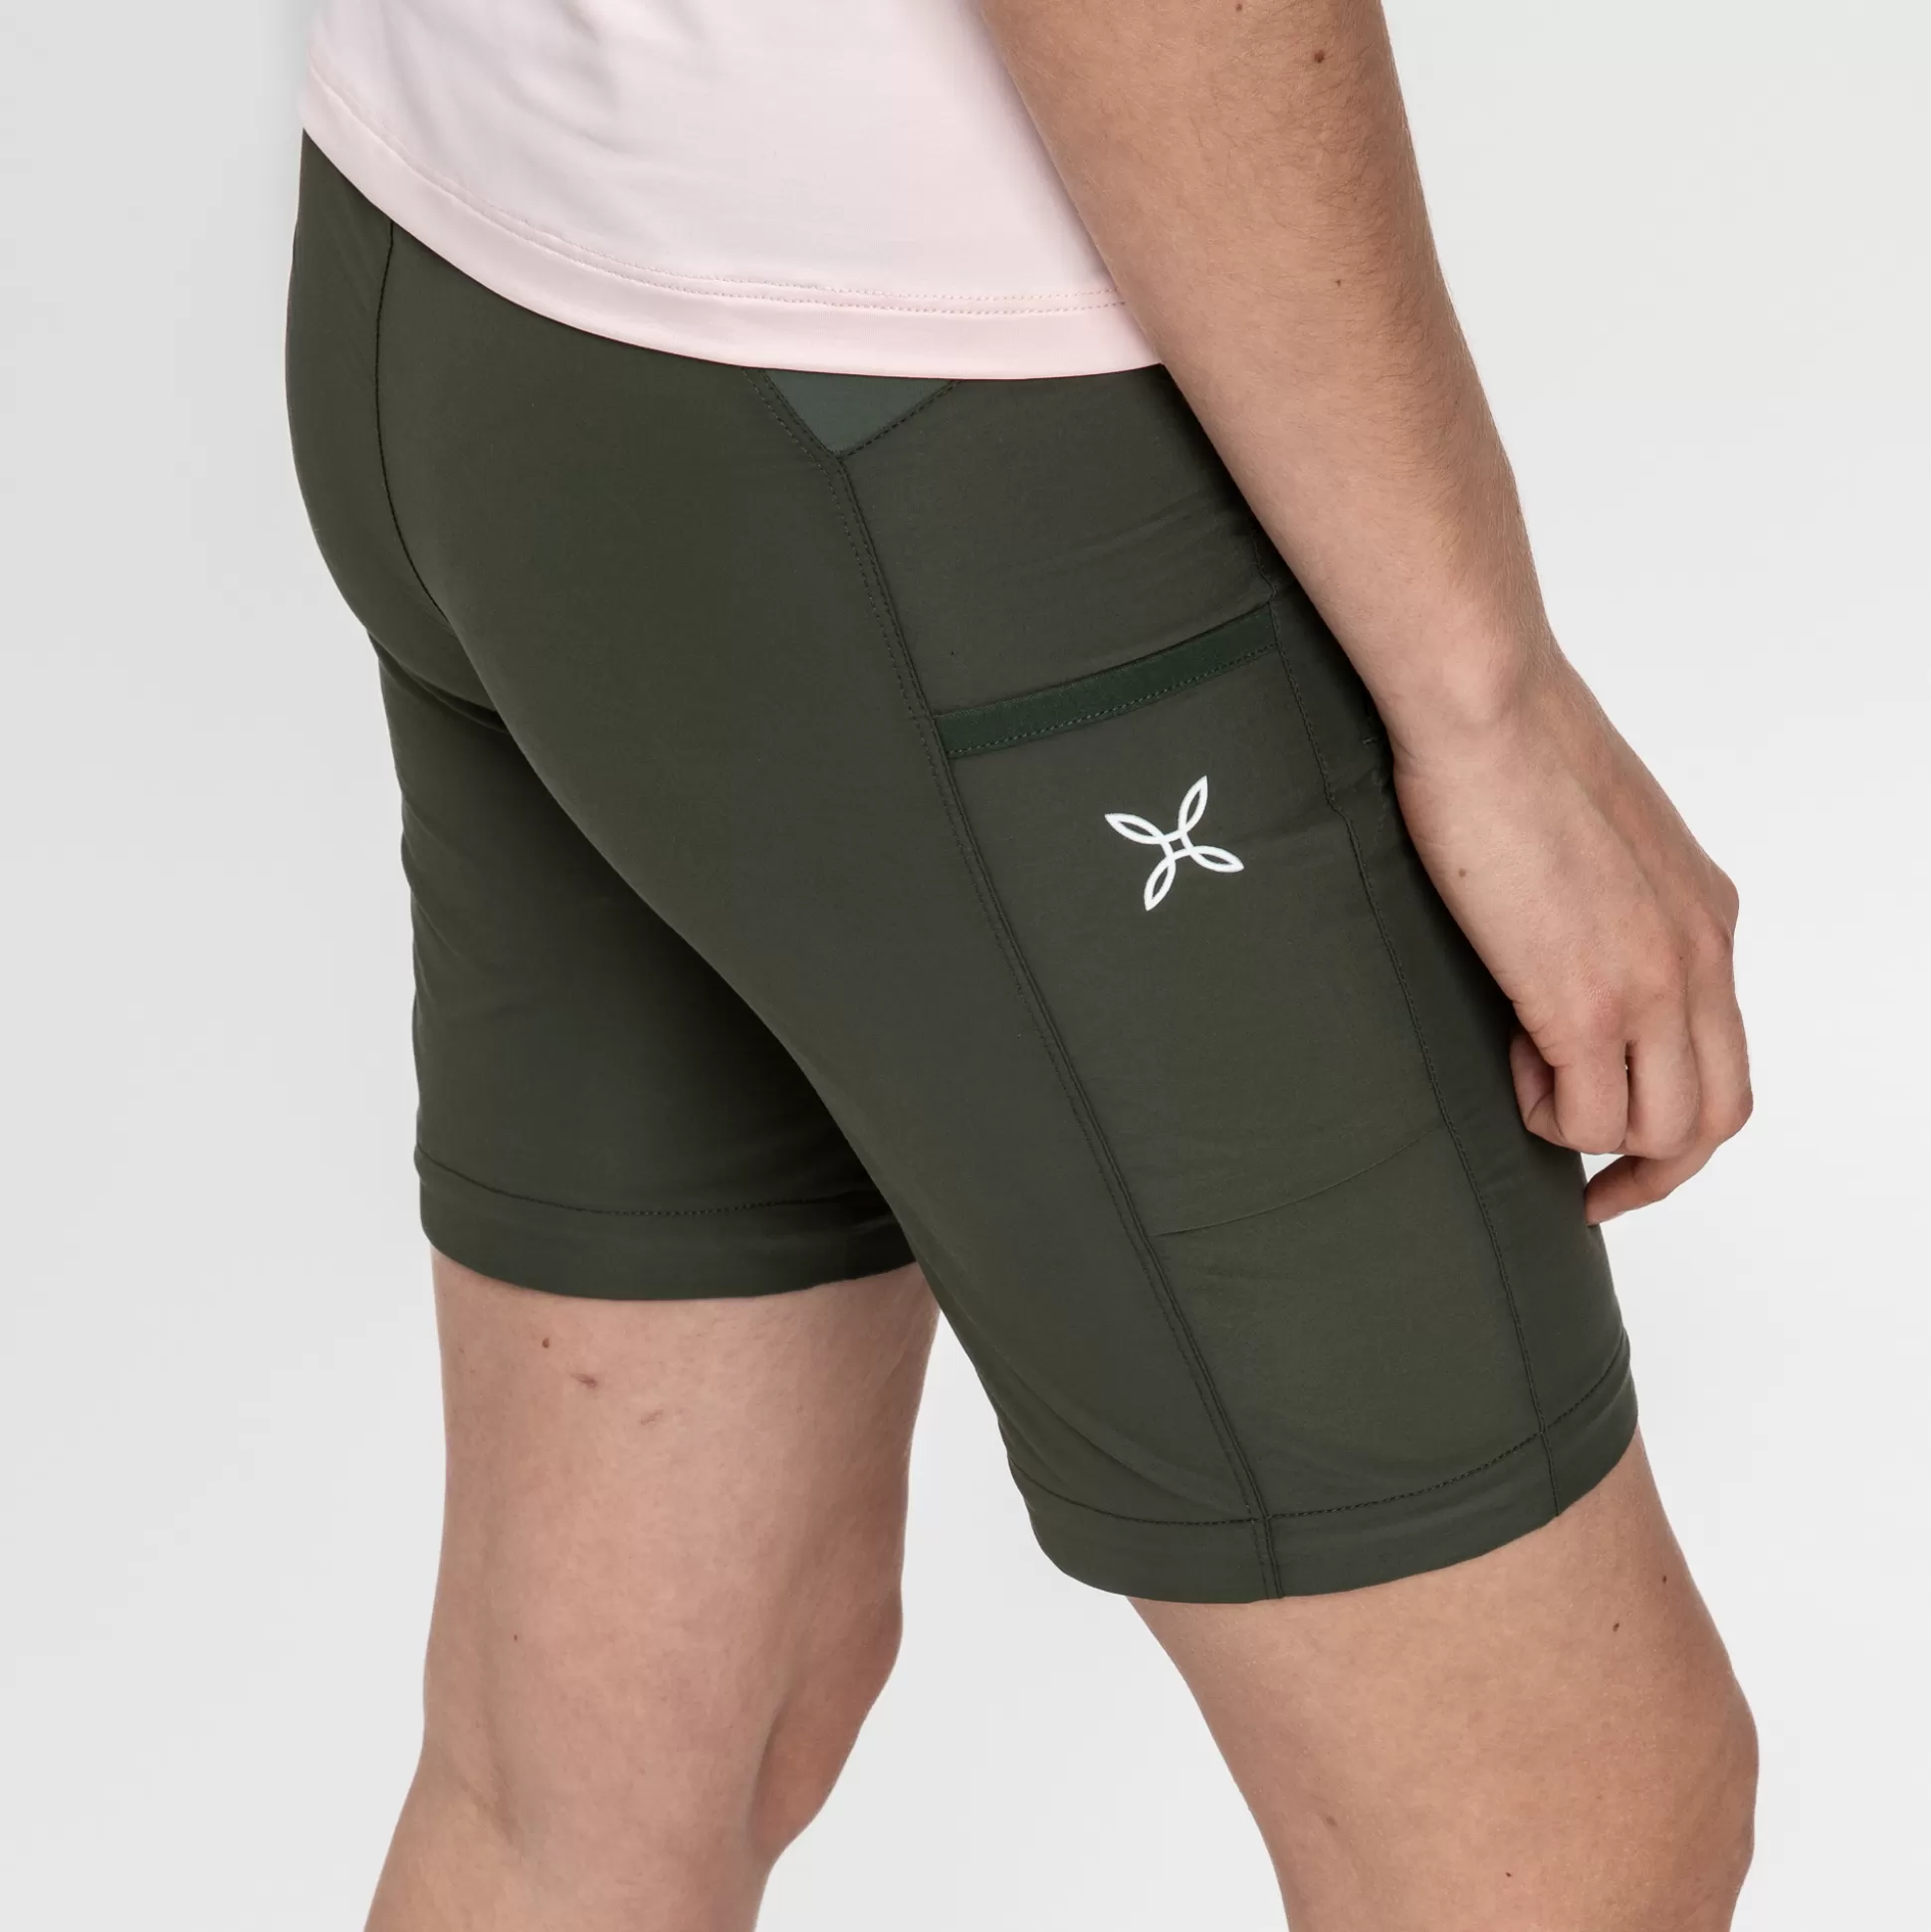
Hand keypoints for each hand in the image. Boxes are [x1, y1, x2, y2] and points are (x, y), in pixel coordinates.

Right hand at [1389, 655, 1750, 1221]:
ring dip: (1588, 1132)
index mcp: (1705, 917)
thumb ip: (1607, 903)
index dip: (1679, 1113)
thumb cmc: (1516, 747)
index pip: (1726, 1051)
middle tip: (1594, 1187)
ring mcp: (1650, 986)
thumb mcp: (1596, 836)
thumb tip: (1562, 945)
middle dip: (1657, 1168)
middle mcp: (1699, 958)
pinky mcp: (1584, 1003)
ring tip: (1526, 1079)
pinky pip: (1584, 1117)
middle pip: (1716, 1115)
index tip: (1620, 1134)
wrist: (1490, 710)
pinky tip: (1510, 1062)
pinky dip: (1546, 1115)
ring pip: (1662, 1131)